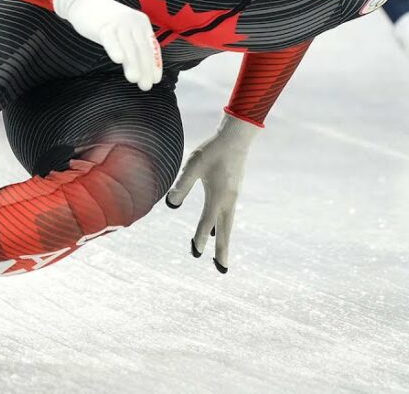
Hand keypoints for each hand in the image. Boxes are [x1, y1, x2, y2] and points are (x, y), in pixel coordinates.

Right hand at [52, 0, 161, 90]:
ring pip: (128, 46)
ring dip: (133, 63)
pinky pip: (110, 38)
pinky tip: (118, 60)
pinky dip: (115, 48)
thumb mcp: (126, 32)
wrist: (86, 2)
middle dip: (145, 69)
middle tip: (146, 86)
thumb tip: (144, 69)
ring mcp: (119, 23)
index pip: (152, 47)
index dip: (154, 64)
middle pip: (142, 49)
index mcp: (142, 23)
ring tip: (134, 79)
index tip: (155, 80)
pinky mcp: (103, 24)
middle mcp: (133, 22)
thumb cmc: (108, 22)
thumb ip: (135, 46)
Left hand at [165, 114, 260, 272]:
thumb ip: (182, 185)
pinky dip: (223, 227)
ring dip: (224, 241)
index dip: (200, 237)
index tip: (195, 253)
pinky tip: (216, 231)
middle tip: (221, 269)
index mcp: (218, 196)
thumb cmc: (212, 150)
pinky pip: (227, 215)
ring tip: (220, 256)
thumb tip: (171, 205)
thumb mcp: (193, 166)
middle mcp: (228, 200)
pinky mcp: (233, 192)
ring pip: (227, 224)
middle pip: (225, 231)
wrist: (236, 137)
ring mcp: (233, 197)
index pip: (207, 222)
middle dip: (222, 251)